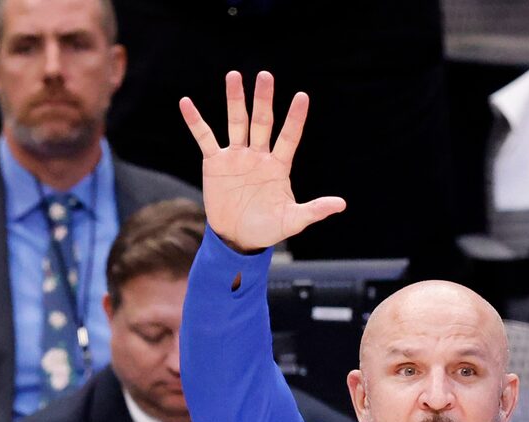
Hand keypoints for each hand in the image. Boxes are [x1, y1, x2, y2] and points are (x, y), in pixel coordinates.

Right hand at [177, 72, 347, 254]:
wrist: (238, 238)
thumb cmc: (268, 228)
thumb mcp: (292, 221)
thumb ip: (314, 211)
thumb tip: (341, 204)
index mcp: (278, 166)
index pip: (289, 137)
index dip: (295, 118)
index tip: (302, 97)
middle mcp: (258, 155)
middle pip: (262, 122)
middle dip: (263, 99)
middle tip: (265, 75)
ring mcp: (237, 156)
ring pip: (236, 122)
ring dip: (234, 99)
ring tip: (234, 75)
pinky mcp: (215, 162)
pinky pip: (205, 137)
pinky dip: (195, 121)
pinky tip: (186, 103)